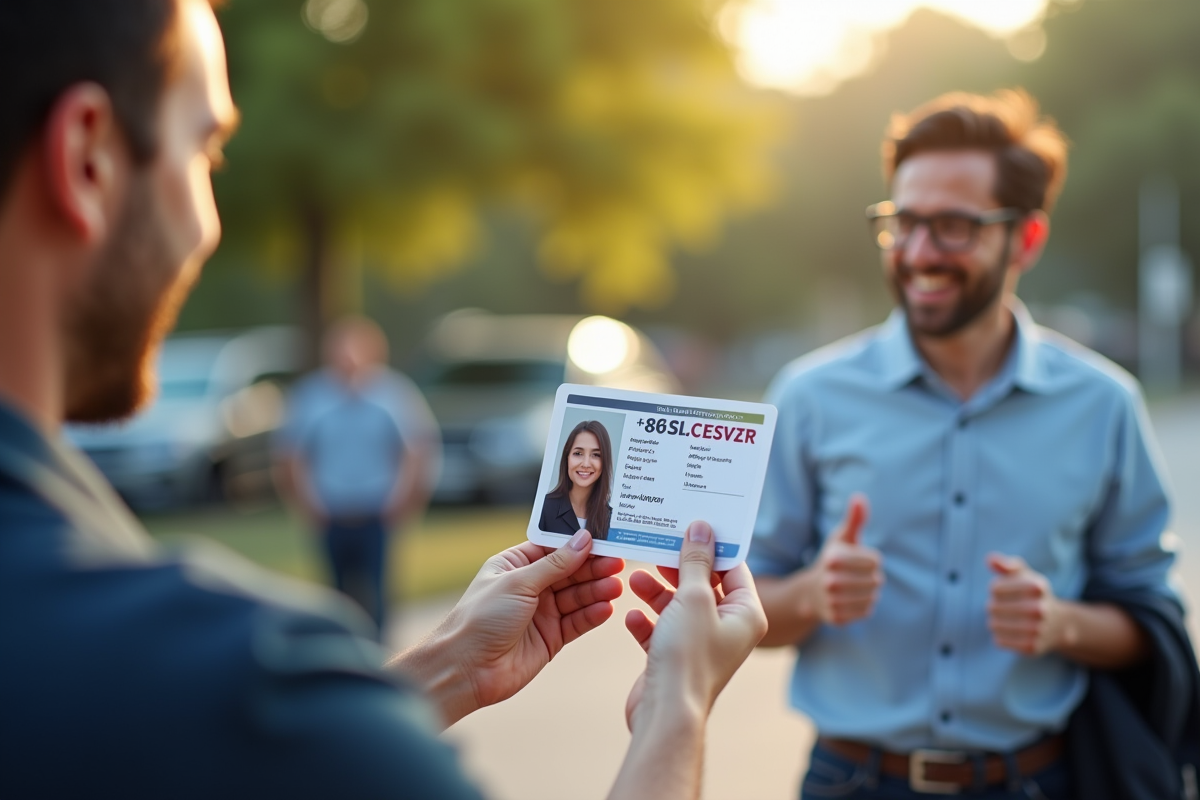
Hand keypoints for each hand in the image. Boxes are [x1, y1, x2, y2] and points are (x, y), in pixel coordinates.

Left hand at [391, 528, 623, 726]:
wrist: (466, 668)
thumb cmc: (480, 618)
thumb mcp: (518, 582)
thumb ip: (555, 564)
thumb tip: (583, 539)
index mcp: (515, 565)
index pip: (554, 548)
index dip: (578, 544)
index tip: (604, 539)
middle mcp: (530, 586)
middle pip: (570, 572)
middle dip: (593, 567)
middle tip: (617, 563)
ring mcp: (542, 612)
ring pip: (577, 597)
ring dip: (596, 591)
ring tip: (615, 586)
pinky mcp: (551, 637)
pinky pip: (577, 622)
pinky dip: (592, 615)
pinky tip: (606, 608)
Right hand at [622, 521, 767, 733]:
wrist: (667, 713)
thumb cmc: (689, 656)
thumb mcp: (694, 598)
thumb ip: (696, 562)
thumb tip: (702, 529)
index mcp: (746, 614)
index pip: (733, 568)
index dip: (713, 546)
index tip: (692, 524)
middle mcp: (728, 629)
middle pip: (703, 585)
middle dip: (678, 567)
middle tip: (659, 545)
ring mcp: (701, 644)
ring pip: (679, 606)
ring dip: (657, 591)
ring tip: (635, 576)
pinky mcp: (676, 658)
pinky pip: (661, 630)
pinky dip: (647, 620)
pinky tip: (631, 615)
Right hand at [803, 494, 882, 625]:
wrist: (811, 593)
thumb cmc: (834, 560)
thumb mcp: (842, 538)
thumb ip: (854, 519)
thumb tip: (859, 497)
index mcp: (832, 558)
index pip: (875, 561)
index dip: (872, 560)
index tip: (860, 560)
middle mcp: (830, 581)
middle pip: (876, 580)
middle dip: (872, 577)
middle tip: (858, 576)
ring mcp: (832, 601)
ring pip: (873, 597)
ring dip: (870, 592)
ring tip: (856, 587)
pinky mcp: (837, 618)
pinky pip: (867, 611)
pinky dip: (865, 606)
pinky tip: (853, 599)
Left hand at [986, 553, 1064, 655]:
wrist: (1058, 624)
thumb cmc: (1034, 594)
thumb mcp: (1025, 574)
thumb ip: (1007, 564)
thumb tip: (990, 559)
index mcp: (1038, 586)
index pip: (994, 588)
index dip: (995, 589)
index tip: (1005, 591)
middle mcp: (1040, 609)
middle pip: (992, 607)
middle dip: (994, 606)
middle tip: (1006, 607)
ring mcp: (1037, 630)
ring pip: (994, 624)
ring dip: (995, 621)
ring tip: (1007, 619)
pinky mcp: (1032, 647)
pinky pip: (999, 640)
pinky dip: (1000, 636)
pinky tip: (1011, 631)